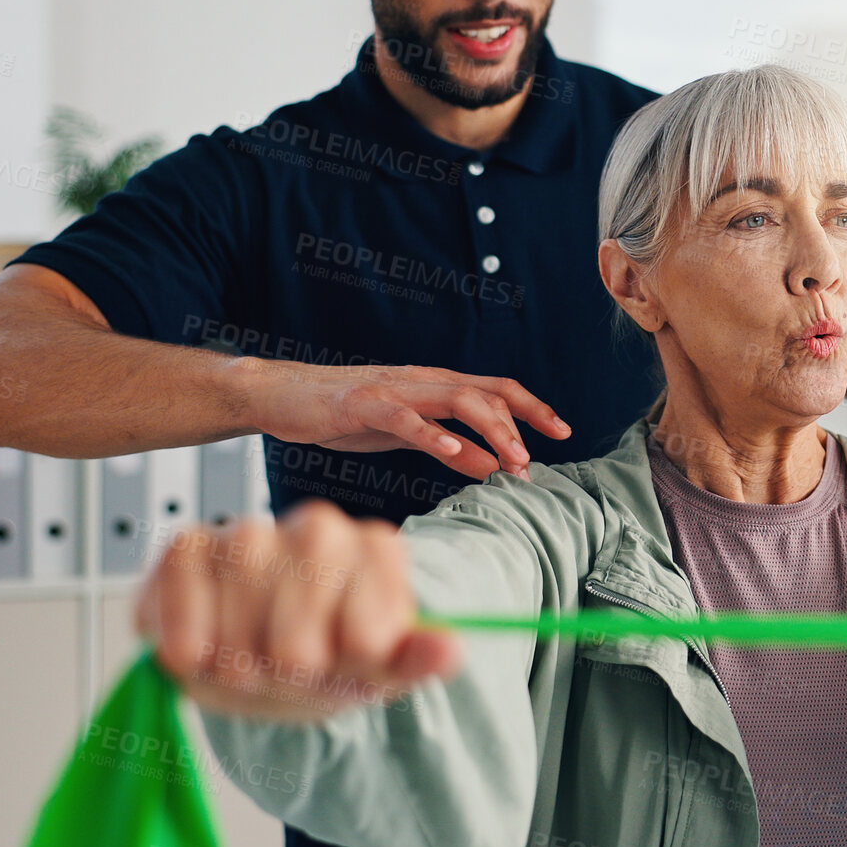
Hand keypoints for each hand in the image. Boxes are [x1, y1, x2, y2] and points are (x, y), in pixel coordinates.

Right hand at [135, 499, 460, 721]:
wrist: (257, 661)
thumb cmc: (326, 660)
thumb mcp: (379, 670)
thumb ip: (415, 661)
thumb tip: (450, 651)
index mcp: (377, 550)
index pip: (365, 641)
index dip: (345, 672)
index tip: (345, 664)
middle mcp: (319, 529)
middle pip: (299, 648)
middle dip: (289, 677)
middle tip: (289, 669)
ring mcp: (252, 532)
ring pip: (242, 634)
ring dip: (239, 668)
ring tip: (249, 658)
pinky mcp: (189, 547)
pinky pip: (185, 611)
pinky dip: (190, 648)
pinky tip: (201, 648)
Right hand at [233, 357, 569, 480]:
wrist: (283, 396)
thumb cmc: (346, 413)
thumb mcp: (407, 437)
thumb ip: (451, 448)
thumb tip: (495, 467)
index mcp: (436, 386)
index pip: (496, 391)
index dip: (533, 408)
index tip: (564, 432)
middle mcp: (422, 380)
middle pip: (486, 393)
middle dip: (519, 424)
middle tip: (534, 461)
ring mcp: (394, 388)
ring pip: (455, 399)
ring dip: (489, 430)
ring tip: (510, 460)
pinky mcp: (363, 403)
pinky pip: (404, 418)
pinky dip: (432, 434)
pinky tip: (453, 453)